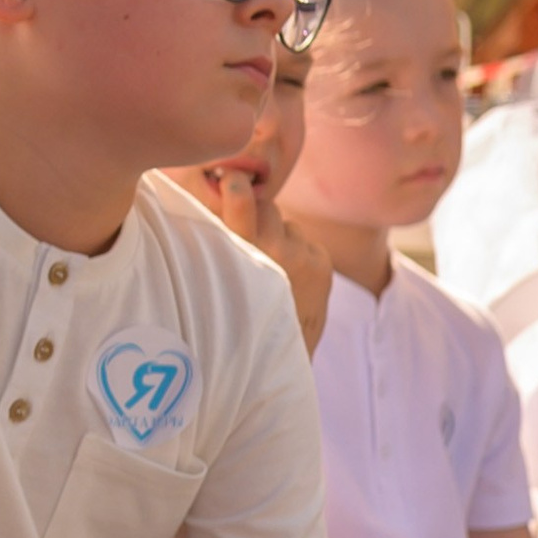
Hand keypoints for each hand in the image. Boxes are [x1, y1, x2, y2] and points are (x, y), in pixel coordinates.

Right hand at [207, 163, 334, 357]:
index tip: (230, 176)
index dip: (235, 184)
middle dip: (258, 215)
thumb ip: (217, 245)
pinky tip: (290, 277)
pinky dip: (297, 251)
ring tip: (271, 267)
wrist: (277, 360)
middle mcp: (271, 251)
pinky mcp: (321, 261)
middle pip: (265, 206)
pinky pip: (304, 239)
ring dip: (279, 235)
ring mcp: (301, 256)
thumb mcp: (215, 283)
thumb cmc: (234, 320)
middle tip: (251, 236)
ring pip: (286, 223)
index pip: (240, 199)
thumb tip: (218, 195)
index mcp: (238, 254)